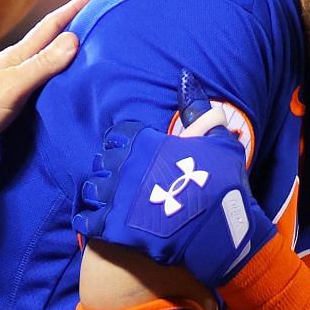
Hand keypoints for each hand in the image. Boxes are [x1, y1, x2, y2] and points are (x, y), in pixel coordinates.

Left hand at [0, 0, 89, 150]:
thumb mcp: (14, 85)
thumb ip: (42, 64)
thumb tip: (73, 39)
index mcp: (18, 55)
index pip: (49, 28)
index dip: (69, 11)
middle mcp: (14, 61)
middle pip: (46, 38)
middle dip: (68, 24)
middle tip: (89, 15)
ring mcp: (8, 76)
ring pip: (41, 55)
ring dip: (60, 46)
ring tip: (78, 43)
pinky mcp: (6, 93)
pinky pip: (36, 73)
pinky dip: (50, 67)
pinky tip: (53, 75)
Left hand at [74, 82, 275, 289]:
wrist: (221, 230)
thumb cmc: (223, 185)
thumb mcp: (220, 142)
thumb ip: (199, 111)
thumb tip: (186, 79)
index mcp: (146, 144)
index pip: (118, 135)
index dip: (122, 144)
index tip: (129, 153)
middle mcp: (126, 167)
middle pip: (102, 161)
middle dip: (109, 168)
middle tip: (121, 179)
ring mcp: (117, 198)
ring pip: (91, 189)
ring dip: (98, 193)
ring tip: (109, 200)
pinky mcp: (113, 228)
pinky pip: (86, 220)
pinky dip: (89, 221)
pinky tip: (99, 223)